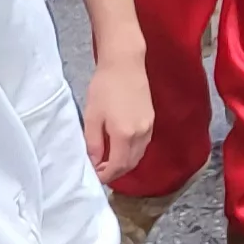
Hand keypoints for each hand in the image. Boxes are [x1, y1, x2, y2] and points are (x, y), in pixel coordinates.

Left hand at [83, 56, 152, 178]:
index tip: (93, 177)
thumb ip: (93, 143)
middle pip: (131, 164)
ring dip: (124, 163)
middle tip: (98, 171)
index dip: (105, 176)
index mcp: (124, 135)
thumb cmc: (104, 88)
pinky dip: (131, 153)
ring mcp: (148, 127)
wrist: (125, 65)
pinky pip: (143, 145)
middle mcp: (141, 134)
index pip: (117, 166)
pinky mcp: (151, 120)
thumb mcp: (92, 117)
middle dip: (115, 172)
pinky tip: (119, 147)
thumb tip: (94, 162)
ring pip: (138, 155)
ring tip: (106, 161)